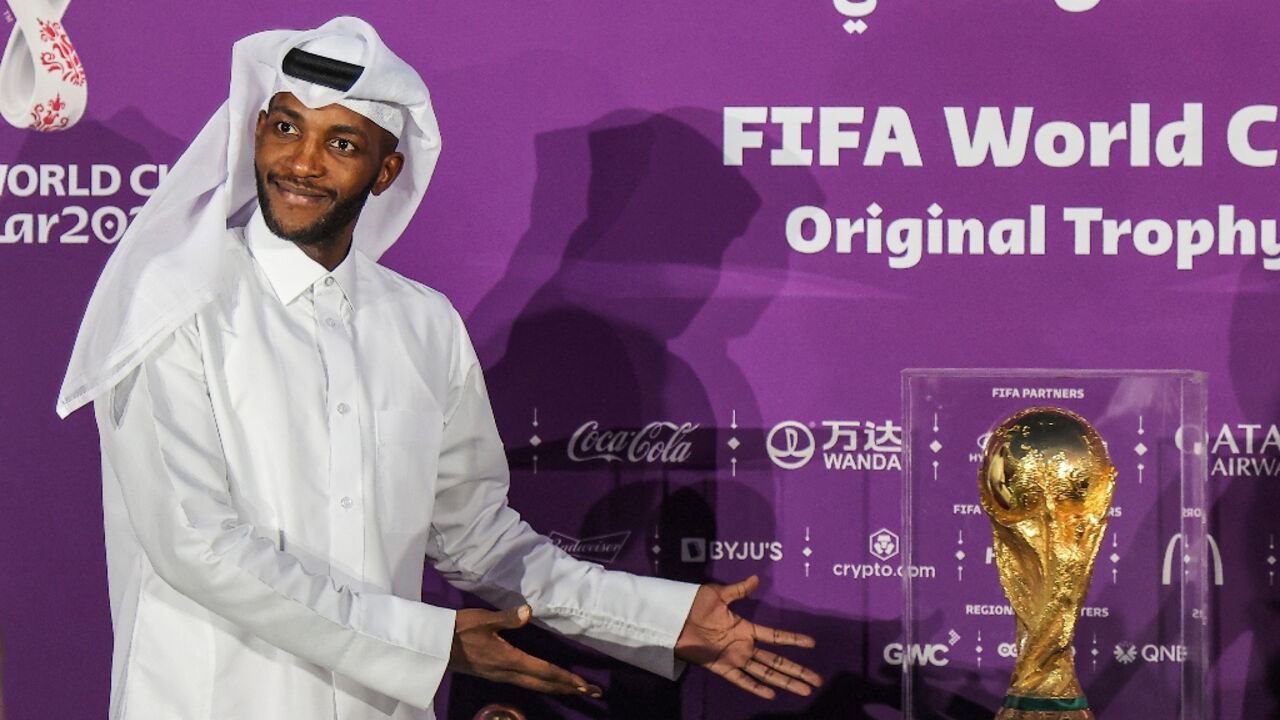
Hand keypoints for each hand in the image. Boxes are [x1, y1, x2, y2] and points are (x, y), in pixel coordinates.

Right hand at [447, 604, 602, 696]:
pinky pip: (525, 682)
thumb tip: (528, 612)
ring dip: (556, 688)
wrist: (433, 647)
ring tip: (574, 689)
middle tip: (591, 692)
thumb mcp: (482, 619)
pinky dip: (541, 684)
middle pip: (543, 683)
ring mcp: (500, 676)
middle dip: (568, 688)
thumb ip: (506, 618)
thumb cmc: (458, 629)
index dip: (565, 678)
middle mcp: (507, 672)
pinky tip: (544, 683)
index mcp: (508, 659)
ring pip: (534, 685)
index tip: (584, 685)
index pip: (543, 670)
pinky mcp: (494, 675)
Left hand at [674, 575, 820, 699]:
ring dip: (784, 681)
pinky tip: (771, 694)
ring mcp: (734, 658)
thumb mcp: (719, 594)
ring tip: (804, 690)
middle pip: (776, 661)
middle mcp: (744, 646)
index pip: (775, 636)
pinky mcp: (721, 667)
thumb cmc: (695, 605)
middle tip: (817, 679)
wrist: (674, 619)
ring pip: (765, 673)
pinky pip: (741, 679)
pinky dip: (755, 687)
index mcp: (745, 628)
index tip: (812, 643)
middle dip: (797, 670)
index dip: (792, 639)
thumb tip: (757, 577)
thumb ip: (739, 589)